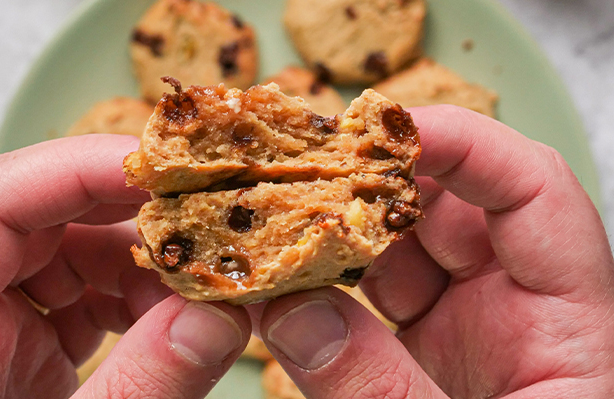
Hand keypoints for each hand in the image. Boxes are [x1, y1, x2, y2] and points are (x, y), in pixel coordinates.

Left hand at [0, 135, 250, 398]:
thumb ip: (142, 389)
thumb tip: (218, 317)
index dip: (75, 170)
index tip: (163, 170)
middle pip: (34, 216)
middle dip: (127, 210)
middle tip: (205, 217)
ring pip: (65, 249)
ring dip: (140, 258)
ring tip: (200, 286)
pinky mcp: (19, 347)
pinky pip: (80, 293)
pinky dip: (136, 296)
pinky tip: (175, 318)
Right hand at [256, 106, 613, 397]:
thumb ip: (376, 390)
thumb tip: (290, 313)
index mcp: (572, 323)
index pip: (532, 191)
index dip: (463, 143)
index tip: (381, 129)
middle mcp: (521, 309)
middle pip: (454, 205)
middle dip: (375, 179)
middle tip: (298, 171)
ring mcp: (470, 329)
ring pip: (404, 244)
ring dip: (340, 229)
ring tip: (277, 224)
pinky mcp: (424, 353)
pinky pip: (374, 292)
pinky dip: (328, 280)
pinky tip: (285, 278)